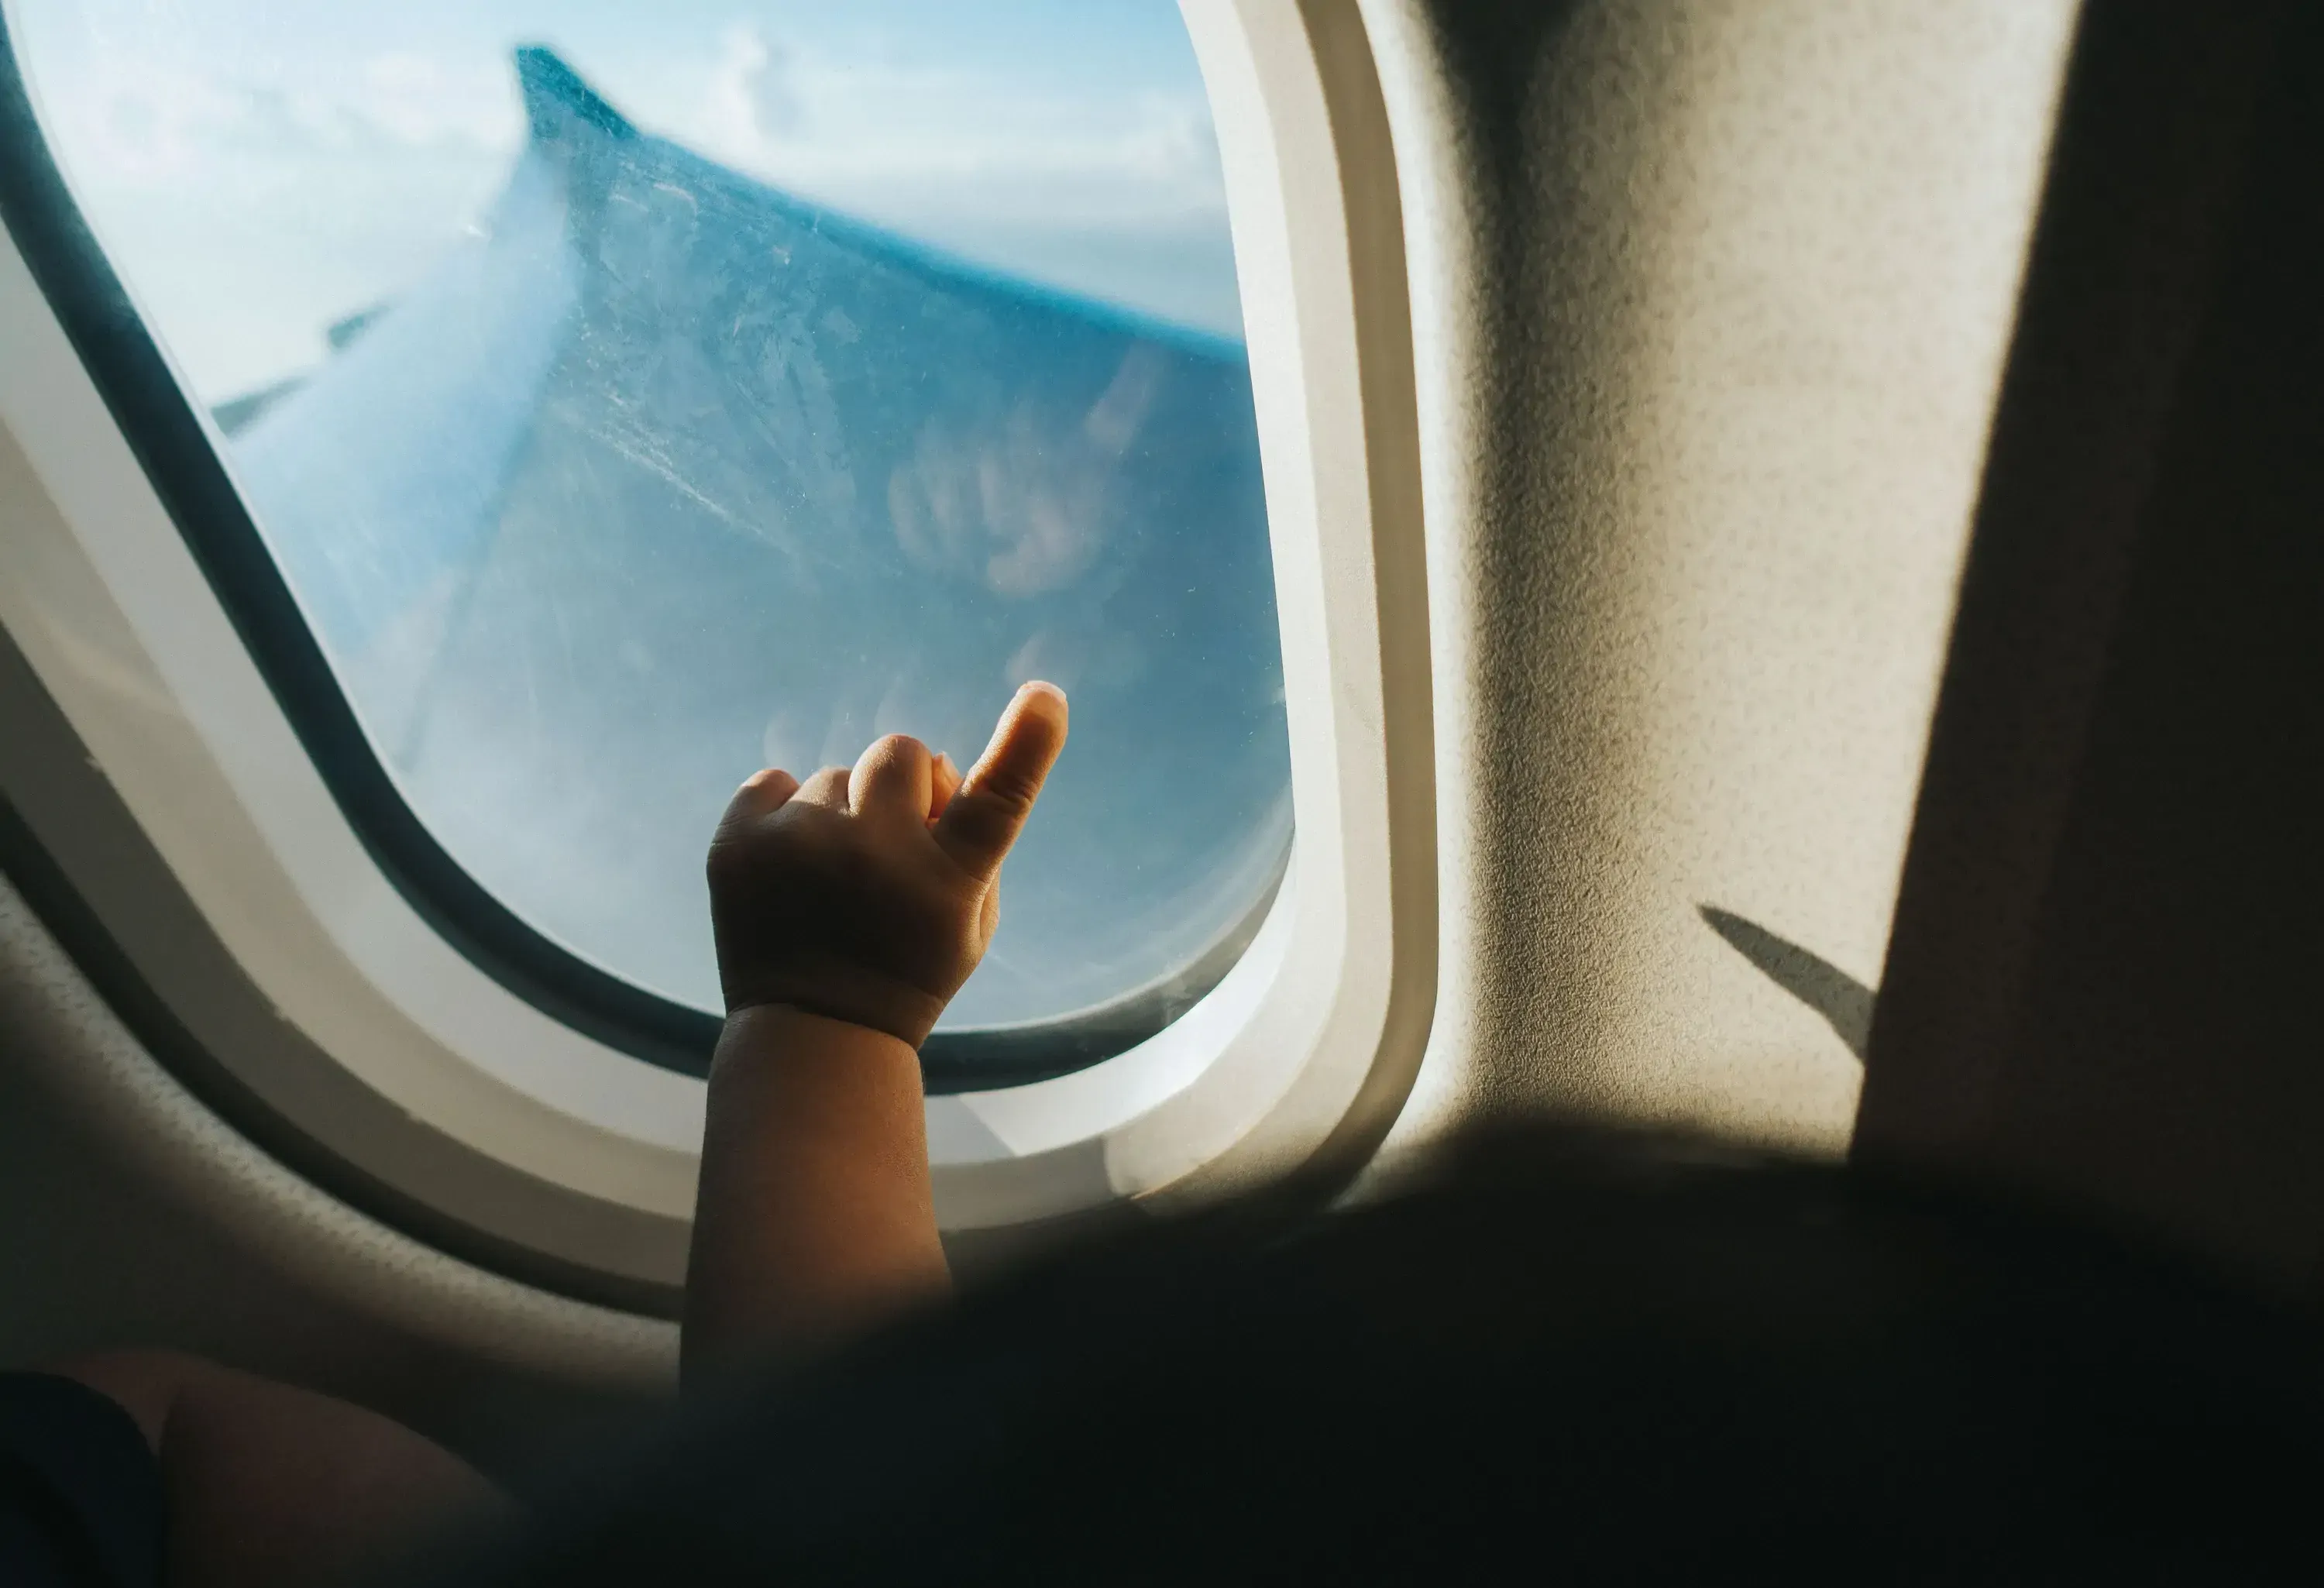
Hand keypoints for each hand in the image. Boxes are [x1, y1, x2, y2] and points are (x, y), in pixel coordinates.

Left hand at [706, 682, 1068, 1047]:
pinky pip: (773, 782)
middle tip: (893, 848)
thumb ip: (973, 840)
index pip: (999, 797)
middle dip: (904, 788)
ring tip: (833, 882)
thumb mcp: (973, 920)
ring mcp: (800, 846)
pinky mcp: (738, 845)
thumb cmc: (910, 969)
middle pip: (902, 752)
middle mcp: (875, 855)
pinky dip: (783, 815)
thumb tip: (936, 766)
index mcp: (948, 880)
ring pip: (835, 776)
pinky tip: (790, 868)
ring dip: (841, 814)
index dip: (1028, 742)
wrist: (813, 1034)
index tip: (1045, 697)